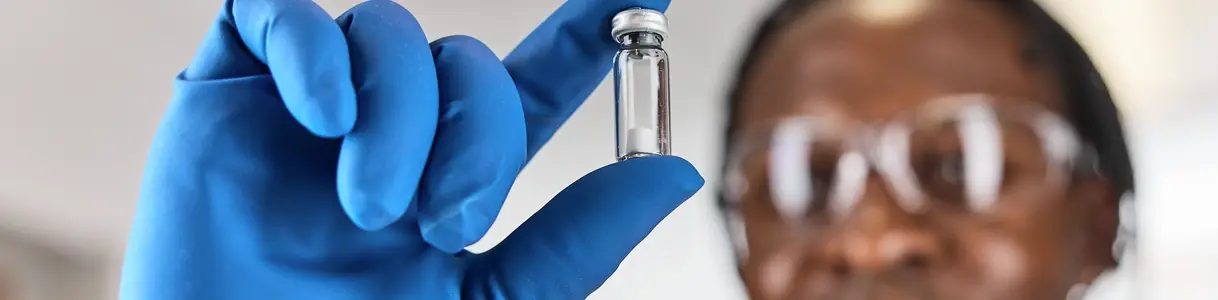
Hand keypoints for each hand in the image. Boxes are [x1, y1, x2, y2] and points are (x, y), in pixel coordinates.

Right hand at [119, 0, 699, 298]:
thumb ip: (576, 241)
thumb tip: (676, 173)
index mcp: (451, 175)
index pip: (535, 83)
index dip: (588, 32)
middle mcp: (390, 131)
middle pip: (467, 60)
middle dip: (478, 130)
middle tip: (447, 221)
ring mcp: (312, 108)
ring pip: (388, 32)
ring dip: (401, 111)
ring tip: (371, 208)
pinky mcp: (230, 93)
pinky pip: (274, 11)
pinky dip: (310, 48)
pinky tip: (326, 117)